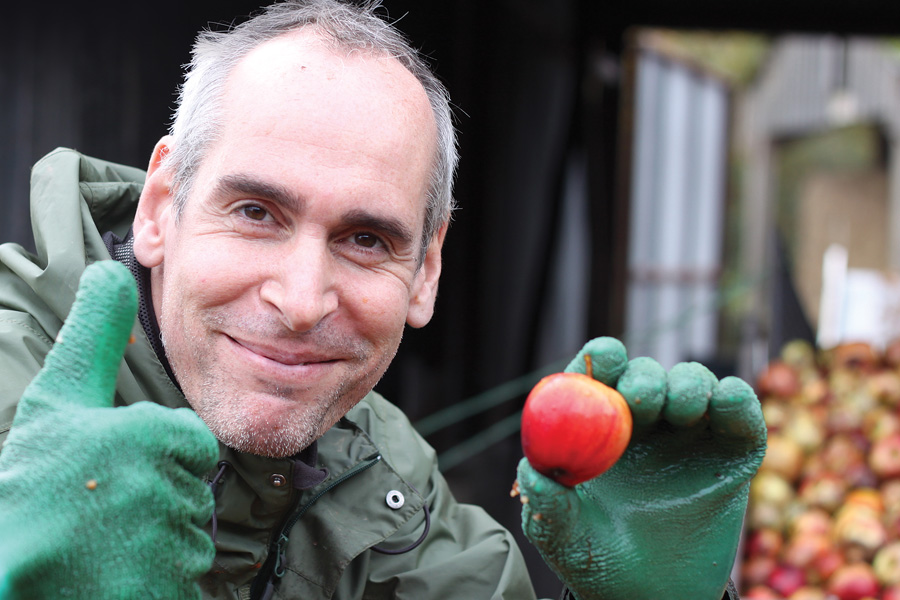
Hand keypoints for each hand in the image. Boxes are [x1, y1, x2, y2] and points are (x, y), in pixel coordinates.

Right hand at [0, 261, 218, 598]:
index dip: (150, 455)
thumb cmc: (34, 489)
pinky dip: (153, 578)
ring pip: (187, 531)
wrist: (14, 582)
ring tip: (99, 545)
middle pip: (190, 485)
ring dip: (151, 540)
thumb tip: (111, 270)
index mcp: (156, 435)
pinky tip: (113, 575)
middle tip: (97, 512)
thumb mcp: (58, 401)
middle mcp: (172, 488)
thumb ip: (93, 336)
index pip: (189, 441)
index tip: (103, 471)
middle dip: (152, 498)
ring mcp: (171, 545)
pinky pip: (183, 573)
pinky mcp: (170, 588)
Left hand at [516, 337, 766, 599]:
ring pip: (692, 382)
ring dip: (687, 384)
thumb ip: (547, 507)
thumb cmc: (599, 562)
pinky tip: (724, 401)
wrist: (656, 599)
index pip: (597, 377)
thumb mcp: (565, 540)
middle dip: (644, 377)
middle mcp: (643, 422)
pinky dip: (735, 398)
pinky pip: (738, 412)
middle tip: (642, 400)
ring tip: (682, 412)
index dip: (600, 359)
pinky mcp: (733, 449)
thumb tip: (527, 469)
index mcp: (596, 428)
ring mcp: (690, 432)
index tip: (603, 360)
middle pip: (645, 375)